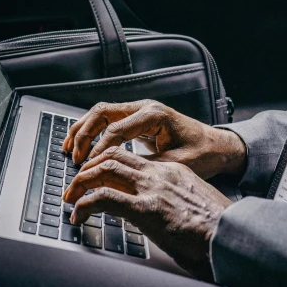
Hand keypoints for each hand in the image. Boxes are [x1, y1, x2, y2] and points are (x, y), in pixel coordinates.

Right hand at [62, 100, 245, 179]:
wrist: (217, 146)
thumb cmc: (203, 154)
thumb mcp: (177, 164)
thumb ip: (149, 168)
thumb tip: (121, 178)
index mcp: (154, 115)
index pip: (116, 129)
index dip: (99, 149)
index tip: (88, 167)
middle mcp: (144, 108)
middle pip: (103, 113)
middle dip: (84, 134)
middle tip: (74, 157)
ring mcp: (139, 111)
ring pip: (101, 113)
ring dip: (82, 130)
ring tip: (68, 149)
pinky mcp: (137, 119)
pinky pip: (107, 120)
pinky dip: (91, 131)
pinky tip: (80, 145)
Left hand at [63, 146, 233, 279]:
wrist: (235, 237)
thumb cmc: (217, 230)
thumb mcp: (192, 205)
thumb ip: (172, 201)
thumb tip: (157, 214)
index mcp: (172, 171)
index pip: (129, 157)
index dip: (105, 165)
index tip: (94, 178)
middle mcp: (160, 174)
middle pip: (112, 156)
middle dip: (87, 168)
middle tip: (74, 185)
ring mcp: (152, 189)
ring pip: (103, 170)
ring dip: (81, 183)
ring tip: (71, 198)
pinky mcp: (146, 210)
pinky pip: (103, 198)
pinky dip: (84, 204)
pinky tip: (79, 215)